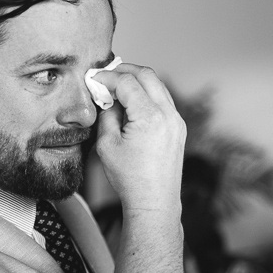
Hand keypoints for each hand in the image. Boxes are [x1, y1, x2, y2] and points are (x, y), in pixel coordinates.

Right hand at [92, 63, 186, 211]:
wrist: (154, 201)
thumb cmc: (130, 179)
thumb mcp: (107, 144)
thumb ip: (107, 114)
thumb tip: (107, 97)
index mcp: (150, 117)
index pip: (127, 82)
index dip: (107, 77)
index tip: (94, 79)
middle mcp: (168, 115)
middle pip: (147, 75)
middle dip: (125, 71)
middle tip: (107, 76)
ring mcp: (176, 121)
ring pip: (158, 86)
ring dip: (138, 82)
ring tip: (118, 89)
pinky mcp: (178, 128)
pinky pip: (163, 101)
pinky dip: (148, 95)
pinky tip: (133, 104)